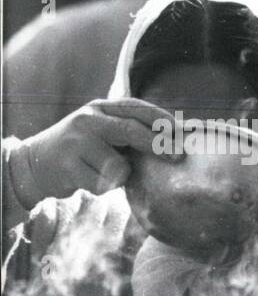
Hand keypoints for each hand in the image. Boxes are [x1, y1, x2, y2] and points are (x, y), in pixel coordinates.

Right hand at [9, 98, 176, 208]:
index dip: (162, 119)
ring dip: (120, 177)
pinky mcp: (67, 165)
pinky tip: (86, 180)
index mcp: (100, 108)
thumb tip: (176, 141)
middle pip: (131, 131)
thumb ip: (131, 133)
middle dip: (158, 146)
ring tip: (101, 172)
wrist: (36, 164)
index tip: (183, 132)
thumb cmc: (83, 151)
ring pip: (119, 166)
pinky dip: (103, 188)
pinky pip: (103, 183)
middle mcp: (87, 120)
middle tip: (178, 157)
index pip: (136, 108)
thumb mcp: (104, 133)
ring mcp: (75, 141)